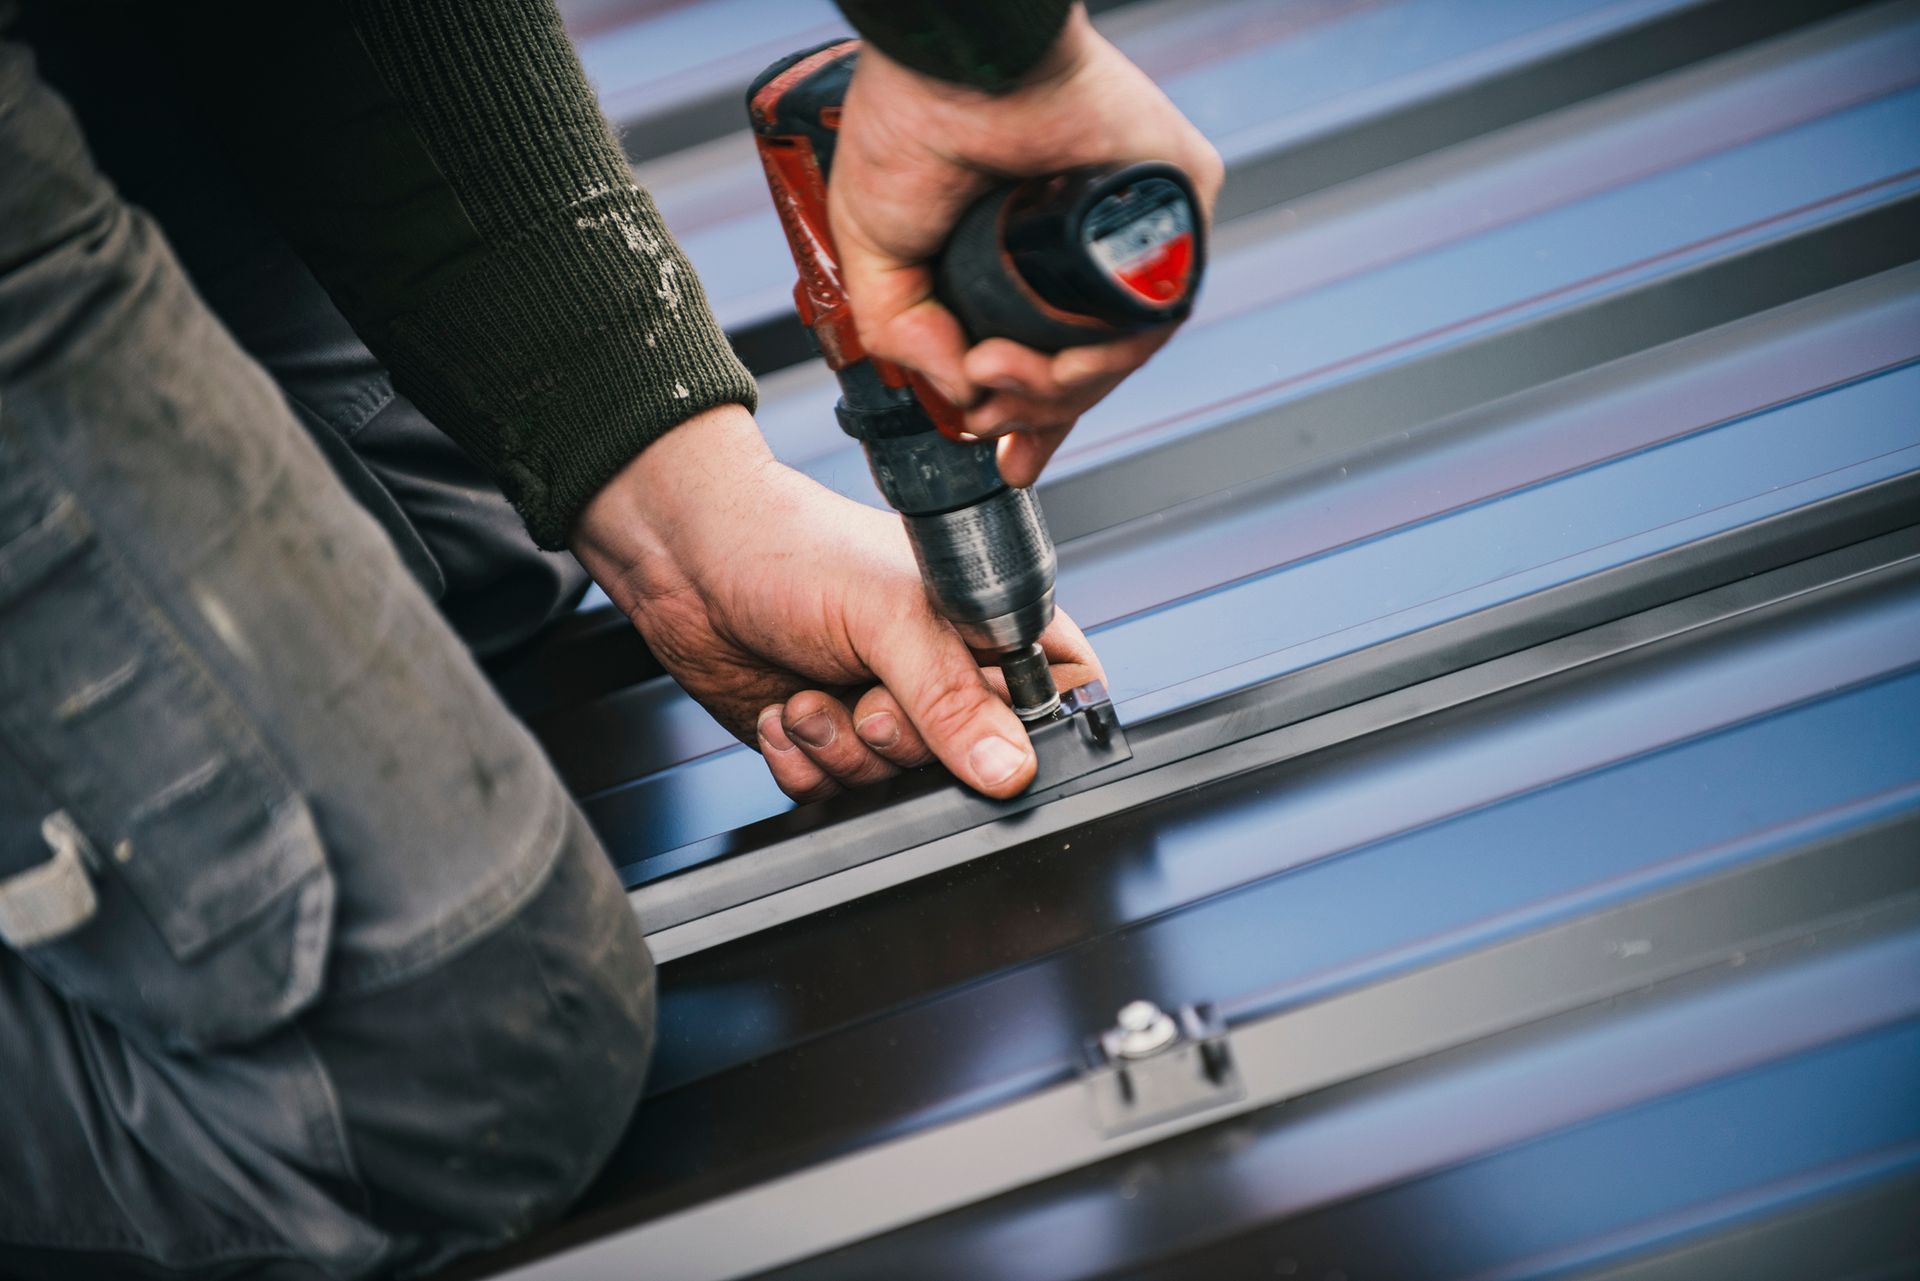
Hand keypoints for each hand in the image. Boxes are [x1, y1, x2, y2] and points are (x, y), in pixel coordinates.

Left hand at [572, 406, 1100, 800]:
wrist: (686, 560)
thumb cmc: (792, 549)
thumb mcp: (889, 617)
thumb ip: (951, 698)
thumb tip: (1009, 767)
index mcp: (985, 624)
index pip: (1059, 696)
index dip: (1029, 730)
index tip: (980, 732)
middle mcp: (941, 674)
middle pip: (972, 765)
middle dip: (902, 740)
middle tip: (864, 693)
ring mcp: (884, 710)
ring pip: (896, 786)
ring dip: (840, 749)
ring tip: (809, 694)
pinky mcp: (827, 742)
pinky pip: (834, 795)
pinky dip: (801, 763)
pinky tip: (783, 712)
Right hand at [829, 5, 1221, 486]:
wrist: (954, 65)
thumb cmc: (910, 123)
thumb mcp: (876, 255)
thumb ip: (906, 336)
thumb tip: (964, 395)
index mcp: (1026, 254)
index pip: (1050, 351)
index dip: (1033, 418)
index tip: (1009, 460)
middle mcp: (1085, 243)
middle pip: (1087, 365)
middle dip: (1033, 412)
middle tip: (984, 408)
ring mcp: (1135, 227)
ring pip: (1122, 352)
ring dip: (1055, 392)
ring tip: (995, 374)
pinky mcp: (1178, 202)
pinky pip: (1157, 312)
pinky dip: (1101, 357)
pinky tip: (1043, 360)